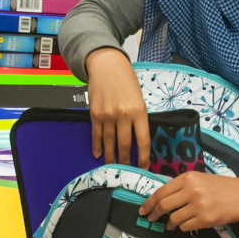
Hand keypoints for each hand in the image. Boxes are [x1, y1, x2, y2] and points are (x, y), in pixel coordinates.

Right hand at [87, 48, 150, 169]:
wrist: (107, 65)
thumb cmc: (127, 81)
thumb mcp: (139, 98)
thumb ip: (138, 118)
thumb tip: (138, 141)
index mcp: (140, 111)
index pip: (143, 141)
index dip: (144, 158)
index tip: (144, 168)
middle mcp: (123, 115)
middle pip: (125, 145)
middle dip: (126, 161)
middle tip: (126, 172)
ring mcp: (108, 115)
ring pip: (109, 143)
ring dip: (111, 157)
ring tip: (113, 167)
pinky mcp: (95, 114)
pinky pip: (96, 135)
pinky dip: (97, 146)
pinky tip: (98, 154)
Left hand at [140, 172, 238, 231]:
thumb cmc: (219, 187)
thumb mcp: (199, 179)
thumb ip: (181, 186)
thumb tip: (161, 199)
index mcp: (188, 178)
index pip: (162, 191)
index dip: (149, 202)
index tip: (143, 209)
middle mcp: (191, 190)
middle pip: (164, 205)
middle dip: (154, 214)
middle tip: (150, 218)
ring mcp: (198, 206)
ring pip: (174, 218)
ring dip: (169, 223)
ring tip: (170, 224)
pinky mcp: (205, 220)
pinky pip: (185, 227)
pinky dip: (182, 227)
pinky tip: (185, 224)